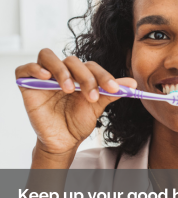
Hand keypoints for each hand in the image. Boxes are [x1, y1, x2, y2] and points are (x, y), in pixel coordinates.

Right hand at [15, 48, 136, 160]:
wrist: (63, 140)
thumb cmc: (79, 121)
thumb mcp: (97, 106)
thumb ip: (111, 92)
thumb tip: (132, 83)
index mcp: (80, 75)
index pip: (91, 66)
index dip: (104, 76)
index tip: (114, 89)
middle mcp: (63, 72)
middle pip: (72, 61)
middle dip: (85, 77)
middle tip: (92, 96)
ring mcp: (44, 77)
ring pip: (48, 56)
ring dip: (61, 70)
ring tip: (69, 89)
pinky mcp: (27, 84)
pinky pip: (25, 69)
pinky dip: (34, 69)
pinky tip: (45, 78)